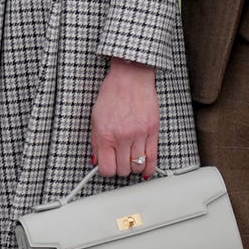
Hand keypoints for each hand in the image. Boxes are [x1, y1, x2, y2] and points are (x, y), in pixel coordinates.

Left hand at [89, 58, 158, 180]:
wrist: (131, 77)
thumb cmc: (113, 93)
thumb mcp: (96, 117)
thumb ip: (96, 141)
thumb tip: (97, 159)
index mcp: (105, 133)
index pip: (106, 168)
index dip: (106, 171)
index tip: (107, 167)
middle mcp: (122, 136)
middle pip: (123, 169)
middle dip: (119, 169)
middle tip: (118, 163)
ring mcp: (139, 134)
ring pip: (137, 166)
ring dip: (133, 167)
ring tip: (130, 161)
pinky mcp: (153, 131)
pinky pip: (153, 157)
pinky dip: (149, 168)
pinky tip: (145, 170)